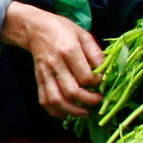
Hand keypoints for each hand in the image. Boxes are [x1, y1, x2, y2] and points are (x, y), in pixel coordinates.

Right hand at [8, 4, 103, 118]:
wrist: (36, 29)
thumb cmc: (63, 30)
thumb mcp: (83, 35)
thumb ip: (96, 54)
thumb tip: (106, 73)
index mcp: (68, 50)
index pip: (85, 76)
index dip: (97, 83)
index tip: (101, 83)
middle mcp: (55, 64)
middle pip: (71, 91)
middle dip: (88, 101)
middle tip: (97, 100)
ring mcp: (45, 74)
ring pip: (56, 100)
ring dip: (72, 111)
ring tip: (84, 113)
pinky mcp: (38, 80)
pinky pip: (44, 100)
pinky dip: (55, 112)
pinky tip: (66, 114)